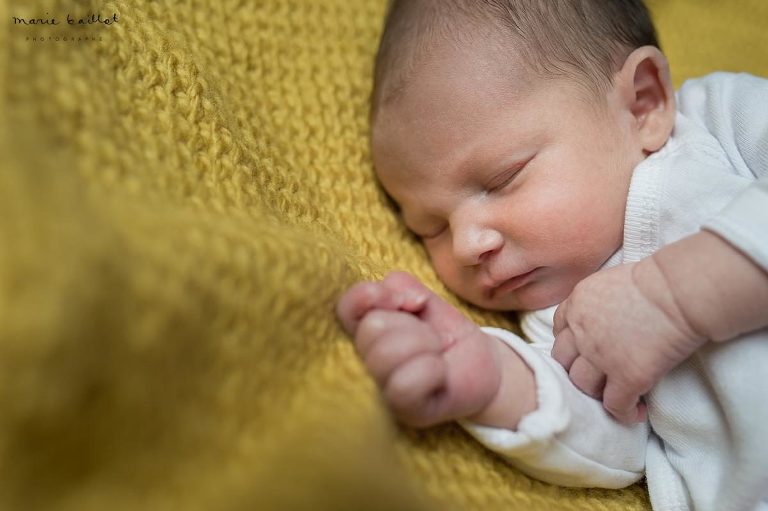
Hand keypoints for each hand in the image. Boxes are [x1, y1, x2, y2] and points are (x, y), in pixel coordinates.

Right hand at [336, 271, 503, 427]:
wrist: (482, 366)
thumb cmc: (445, 333)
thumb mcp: (422, 298)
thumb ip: (398, 285)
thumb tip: (394, 299)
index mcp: (363, 330)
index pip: (345, 307)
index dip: (371, 295)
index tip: (411, 301)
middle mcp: (363, 360)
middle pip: (372, 327)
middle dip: (415, 325)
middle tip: (432, 338)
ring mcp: (380, 389)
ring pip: (386, 353)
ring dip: (426, 344)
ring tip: (437, 352)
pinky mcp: (402, 410)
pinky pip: (404, 385)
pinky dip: (432, 370)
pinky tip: (441, 374)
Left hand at [551, 258, 705, 423]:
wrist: (679, 291)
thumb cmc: (658, 279)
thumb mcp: (612, 280)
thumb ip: (599, 300)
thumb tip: (609, 313)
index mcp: (577, 303)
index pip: (559, 329)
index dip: (571, 343)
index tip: (583, 350)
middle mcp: (581, 331)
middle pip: (564, 360)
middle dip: (576, 369)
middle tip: (596, 376)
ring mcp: (600, 356)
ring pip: (583, 385)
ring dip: (596, 392)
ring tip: (614, 394)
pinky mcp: (626, 376)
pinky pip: (615, 405)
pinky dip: (623, 412)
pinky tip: (636, 412)